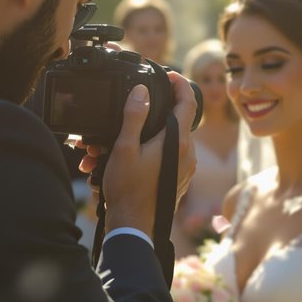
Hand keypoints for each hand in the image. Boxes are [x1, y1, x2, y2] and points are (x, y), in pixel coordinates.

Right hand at [80, 73, 197, 237]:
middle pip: (174, 121)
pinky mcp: (179, 179)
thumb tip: (142, 90)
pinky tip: (124, 159)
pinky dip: (147, 152)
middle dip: (148, 116)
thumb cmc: (127, 190)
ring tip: (113, 146)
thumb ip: (134, 116)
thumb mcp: (124, 148)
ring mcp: (185, 167)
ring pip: (166, 140)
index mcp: (177, 141)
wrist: (133, 228)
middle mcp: (187, 153)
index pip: (187, 102)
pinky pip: (166, 156)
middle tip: (128, 111)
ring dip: (142, 138)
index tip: (169, 73)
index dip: (180, 83)